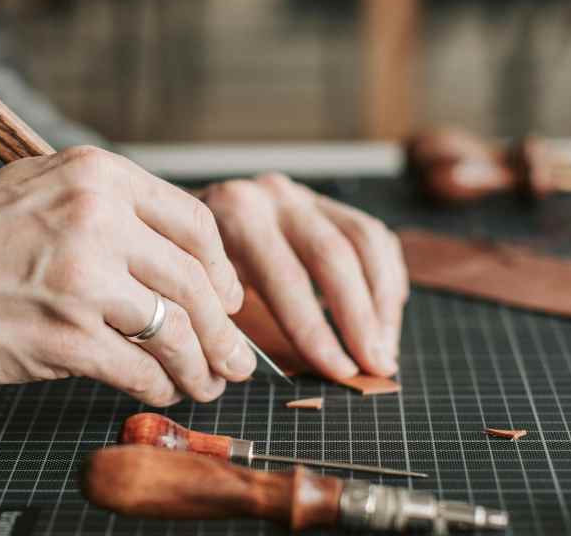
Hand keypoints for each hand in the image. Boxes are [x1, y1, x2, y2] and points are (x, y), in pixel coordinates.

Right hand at [0, 146, 255, 405]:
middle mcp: (97, 218)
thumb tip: (172, 252)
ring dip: (200, 365)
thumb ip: (106, 207)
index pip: (196, 224)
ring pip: (176, 329)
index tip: (227, 299)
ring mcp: (81, 278)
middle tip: (236, 358)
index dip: (222, 272)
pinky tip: (157, 391)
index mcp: (97, 175)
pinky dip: (157, 386)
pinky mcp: (63, 336)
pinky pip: (138, 368)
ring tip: (205, 383)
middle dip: (225, 330)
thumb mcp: (38, 187)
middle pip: (195, 282)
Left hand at [199, 173, 407, 379]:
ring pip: (365, 242)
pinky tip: (385, 317)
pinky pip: (375, 237)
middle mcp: (274, 196)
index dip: (318, 330)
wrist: (183, 221)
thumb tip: (281, 375)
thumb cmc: (194, 270)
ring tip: (385, 349)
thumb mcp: (201, 290)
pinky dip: (386, 279)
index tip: (340, 371)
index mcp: (237, 216)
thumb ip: (233, 323)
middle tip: (376, 366)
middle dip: (360, 319)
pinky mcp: (329, 203)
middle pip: (334, 256)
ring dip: (382, 302)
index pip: (288, 278)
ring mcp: (305, 195)